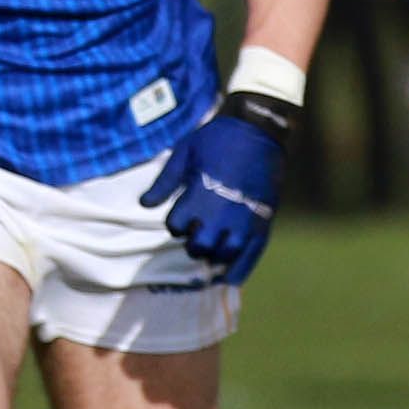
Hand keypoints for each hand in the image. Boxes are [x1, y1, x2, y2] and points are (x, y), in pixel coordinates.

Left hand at [139, 92, 293, 285]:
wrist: (259, 130)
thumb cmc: (217, 139)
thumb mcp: (184, 154)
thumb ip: (164, 182)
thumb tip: (144, 204)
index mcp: (198, 196)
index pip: (177, 227)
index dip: (177, 223)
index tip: (183, 215)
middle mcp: (221, 213)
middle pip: (199, 247)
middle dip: (194, 244)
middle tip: (198, 235)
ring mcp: (245, 219)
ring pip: (225, 255)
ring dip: (216, 256)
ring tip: (214, 249)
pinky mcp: (264, 220)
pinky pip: (253, 254)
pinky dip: (241, 270)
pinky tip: (231, 279)